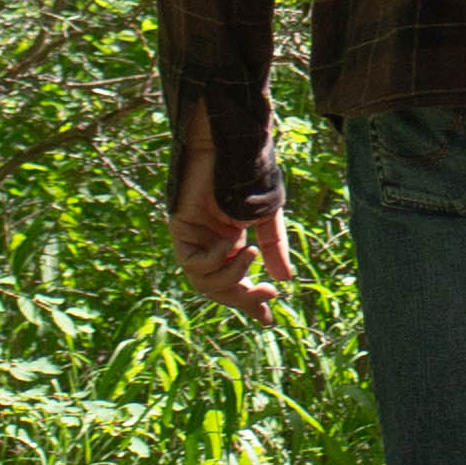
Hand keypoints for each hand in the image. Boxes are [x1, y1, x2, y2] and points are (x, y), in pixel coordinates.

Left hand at [171, 102, 292, 313]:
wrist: (233, 145)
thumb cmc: (250, 173)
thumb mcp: (268, 217)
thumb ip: (273, 248)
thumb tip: (285, 280)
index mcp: (230, 241)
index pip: (235, 282)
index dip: (249, 303)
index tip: (268, 320)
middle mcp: (209, 243)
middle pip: (218, 288)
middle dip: (242, 297)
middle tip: (269, 296)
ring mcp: (193, 237)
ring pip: (204, 282)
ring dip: (231, 277)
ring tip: (251, 255)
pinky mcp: (180, 228)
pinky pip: (193, 262)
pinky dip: (214, 259)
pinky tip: (231, 242)